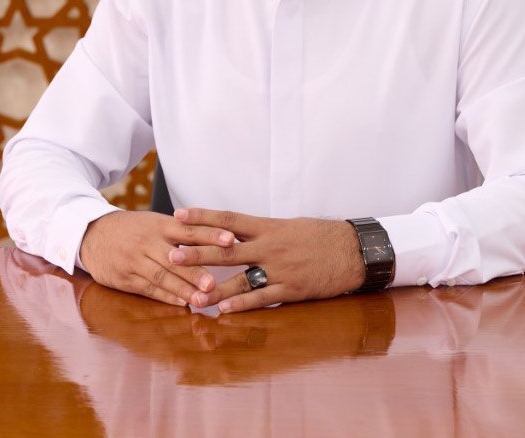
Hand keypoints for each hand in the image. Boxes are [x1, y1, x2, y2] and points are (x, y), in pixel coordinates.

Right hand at [80, 210, 234, 305]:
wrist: (93, 233)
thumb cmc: (133, 228)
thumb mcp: (155, 222)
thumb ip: (182, 231)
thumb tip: (216, 236)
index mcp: (160, 225)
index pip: (189, 229)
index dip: (210, 234)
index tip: (231, 239)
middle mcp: (148, 242)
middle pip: (175, 258)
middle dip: (195, 271)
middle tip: (214, 283)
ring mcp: (135, 261)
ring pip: (161, 276)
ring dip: (182, 289)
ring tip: (202, 299)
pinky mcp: (125, 278)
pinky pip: (147, 288)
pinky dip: (165, 296)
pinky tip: (180, 303)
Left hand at [168, 208, 365, 311]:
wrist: (352, 250)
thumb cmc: (320, 236)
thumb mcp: (289, 226)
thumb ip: (262, 231)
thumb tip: (235, 232)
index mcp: (268, 227)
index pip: (228, 220)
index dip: (203, 217)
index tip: (179, 214)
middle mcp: (270, 246)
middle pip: (227, 249)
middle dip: (197, 253)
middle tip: (172, 256)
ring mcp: (280, 269)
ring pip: (240, 279)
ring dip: (214, 287)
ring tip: (190, 296)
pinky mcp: (291, 289)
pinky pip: (262, 298)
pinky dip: (242, 304)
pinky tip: (224, 311)